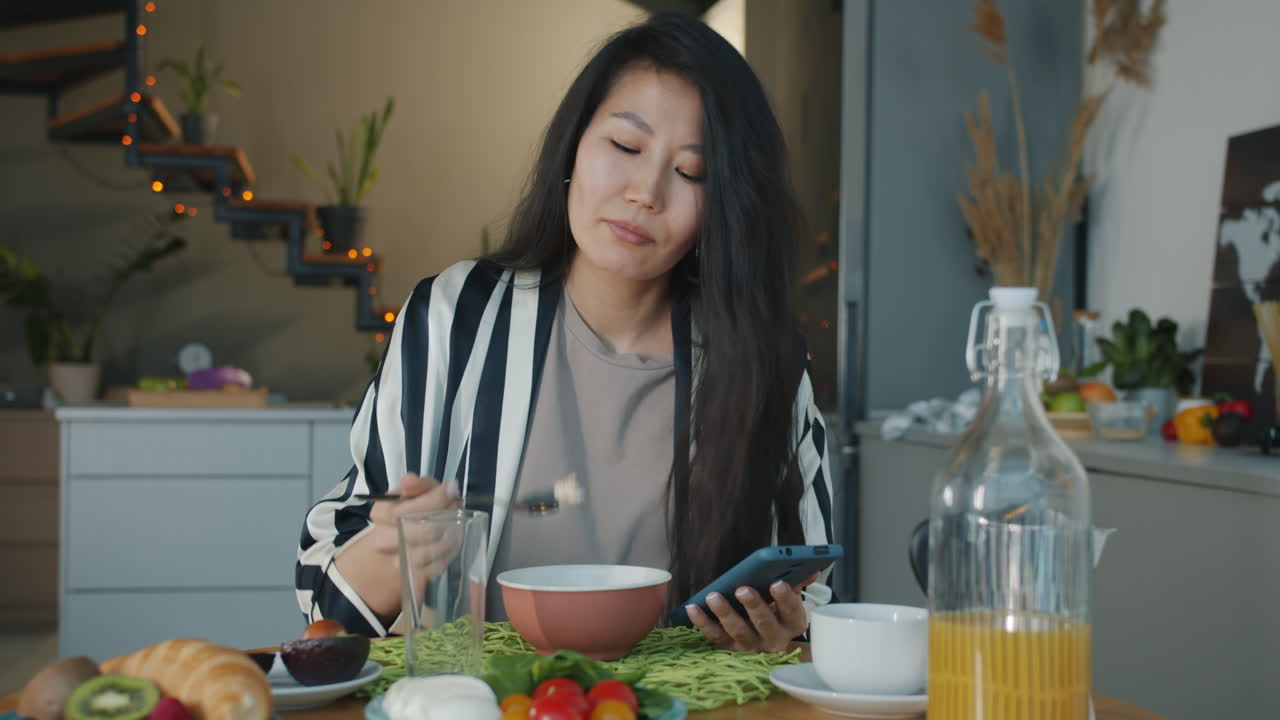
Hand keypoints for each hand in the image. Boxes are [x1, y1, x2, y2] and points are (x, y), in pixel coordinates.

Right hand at [368, 473, 461, 574]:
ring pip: (430, 552)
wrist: (403, 540)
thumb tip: (410, 480)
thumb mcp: (416, 491)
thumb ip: (417, 484)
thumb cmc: (414, 509)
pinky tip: (454, 538)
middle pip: (423, 532)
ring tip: (458, 522)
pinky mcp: (415, 574)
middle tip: (458, 506)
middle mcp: (384, 538)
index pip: (408, 509)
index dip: (435, 499)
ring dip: (451, 535)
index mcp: (381, 513)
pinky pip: (436, 566)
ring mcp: (399, 559)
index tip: (452, 490)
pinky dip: (450, 551)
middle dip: (447, 517)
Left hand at [686, 581, 807, 652]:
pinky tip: (693, 608)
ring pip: (738, 631)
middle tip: (743, 589)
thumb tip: (810, 568)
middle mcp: (773, 638)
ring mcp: (751, 645)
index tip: (777, 583)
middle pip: (765, 623)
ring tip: (713, 596)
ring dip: (724, 612)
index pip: (792, 611)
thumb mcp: (790, 599)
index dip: (785, 598)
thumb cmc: (777, 612)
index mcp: (792, 623)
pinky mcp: (730, 647)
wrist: (767, 642)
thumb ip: (797, 582)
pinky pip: (715, 636)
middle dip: (754, 605)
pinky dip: (702, 622)